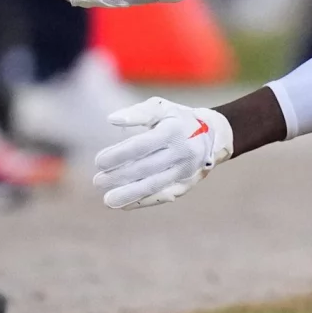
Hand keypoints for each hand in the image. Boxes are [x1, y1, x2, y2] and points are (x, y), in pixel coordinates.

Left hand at [93, 99, 233, 208]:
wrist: (213, 135)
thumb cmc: (178, 118)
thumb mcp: (162, 108)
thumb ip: (137, 113)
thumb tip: (112, 119)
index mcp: (174, 130)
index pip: (142, 145)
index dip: (119, 155)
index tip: (98, 162)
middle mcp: (182, 152)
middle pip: (146, 168)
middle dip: (119, 176)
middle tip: (97, 181)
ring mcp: (185, 171)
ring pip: (154, 185)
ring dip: (129, 194)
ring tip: (107, 201)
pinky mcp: (187, 185)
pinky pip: (163, 195)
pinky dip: (143, 201)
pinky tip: (124, 205)